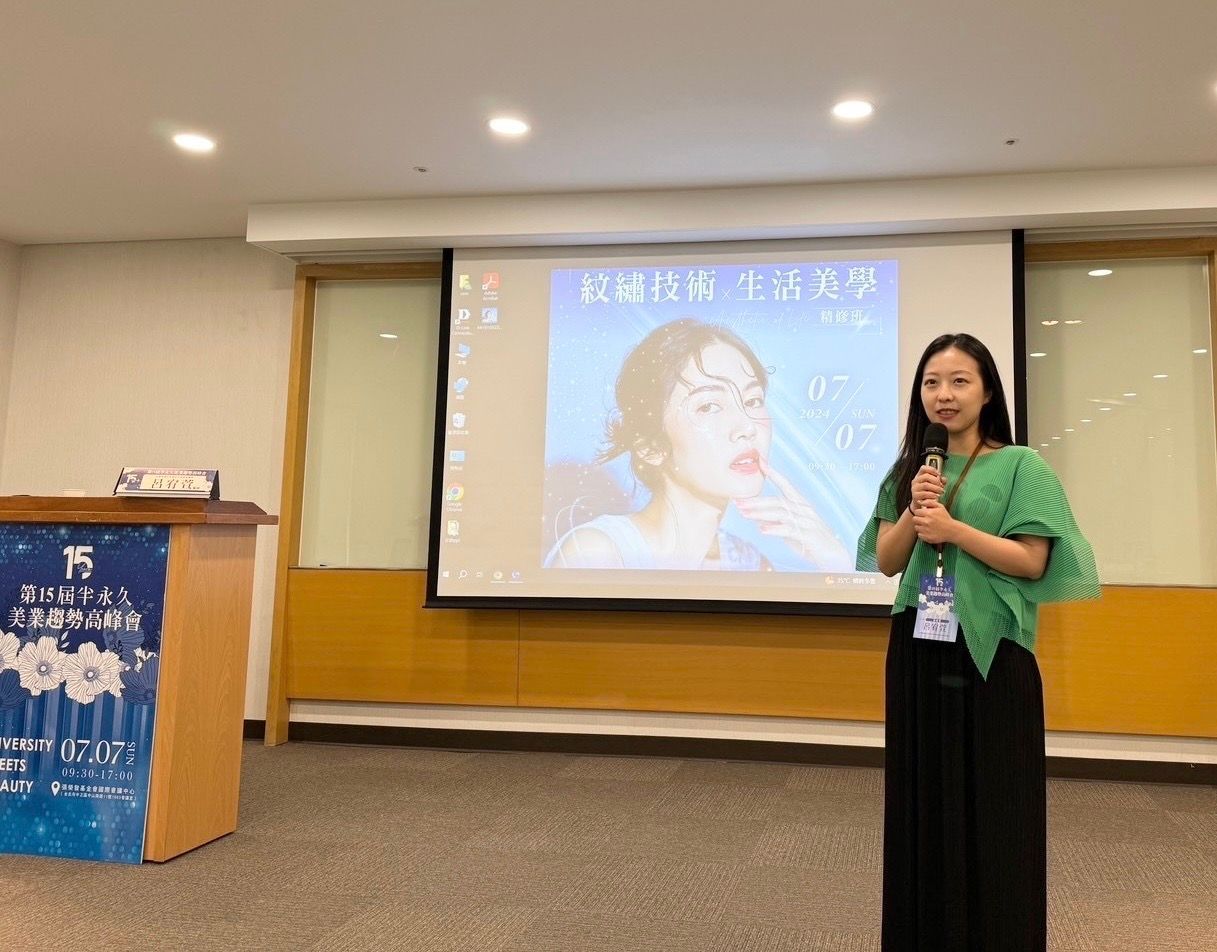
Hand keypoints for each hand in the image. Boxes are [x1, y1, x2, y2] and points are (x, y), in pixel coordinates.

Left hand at [734, 457, 852, 569]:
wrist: (834, 556)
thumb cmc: (811, 541)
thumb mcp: (791, 529)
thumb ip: (776, 521)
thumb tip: (756, 516)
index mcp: (801, 505)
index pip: (786, 485)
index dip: (774, 473)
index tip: (760, 462)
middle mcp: (804, 510)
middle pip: (778, 501)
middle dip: (756, 501)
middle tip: (738, 502)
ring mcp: (807, 522)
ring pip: (781, 513)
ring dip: (760, 513)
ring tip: (744, 514)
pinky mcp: (808, 535)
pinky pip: (789, 530)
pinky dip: (774, 529)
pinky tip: (762, 530)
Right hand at [910, 465, 946, 510]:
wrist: (921, 504)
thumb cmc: (928, 492)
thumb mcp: (934, 485)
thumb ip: (940, 481)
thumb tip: (943, 479)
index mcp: (919, 476)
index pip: (923, 468)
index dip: (932, 469)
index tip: (939, 475)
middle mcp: (915, 481)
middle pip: (926, 476)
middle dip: (936, 481)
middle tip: (942, 486)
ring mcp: (914, 488)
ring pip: (926, 485)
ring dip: (936, 488)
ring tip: (942, 491)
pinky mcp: (915, 496)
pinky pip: (925, 494)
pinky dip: (932, 495)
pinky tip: (937, 496)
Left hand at [910, 502, 958, 545]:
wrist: (952, 530)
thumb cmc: (945, 517)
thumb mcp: (940, 507)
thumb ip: (929, 502)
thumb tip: (919, 501)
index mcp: (929, 513)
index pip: (916, 512)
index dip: (920, 513)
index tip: (925, 514)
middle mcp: (926, 522)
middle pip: (914, 519)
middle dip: (919, 519)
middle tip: (925, 520)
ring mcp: (926, 530)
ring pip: (916, 527)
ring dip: (920, 526)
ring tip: (928, 526)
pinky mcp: (926, 537)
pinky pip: (919, 534)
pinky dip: (923, 533)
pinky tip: (929, 531)